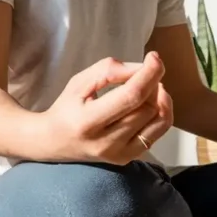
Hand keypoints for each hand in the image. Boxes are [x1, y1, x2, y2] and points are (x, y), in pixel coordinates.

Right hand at [43, 53, 172, 163]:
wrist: (54, 143)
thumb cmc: (66, 108)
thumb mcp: (79, 82)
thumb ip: (108, 70)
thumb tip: (141, 68)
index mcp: (88, 121)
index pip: (131, 96)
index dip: (148, 74)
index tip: (154, 57)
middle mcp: (105, 142)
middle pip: (147, 108)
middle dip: (153, 83)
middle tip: (145, 72)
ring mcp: (119, 154)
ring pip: (158, 121)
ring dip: (160, 98)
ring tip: (150, 86)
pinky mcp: (128, 158)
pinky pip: (157, 133)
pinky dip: (162, 114)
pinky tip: (152, 103)